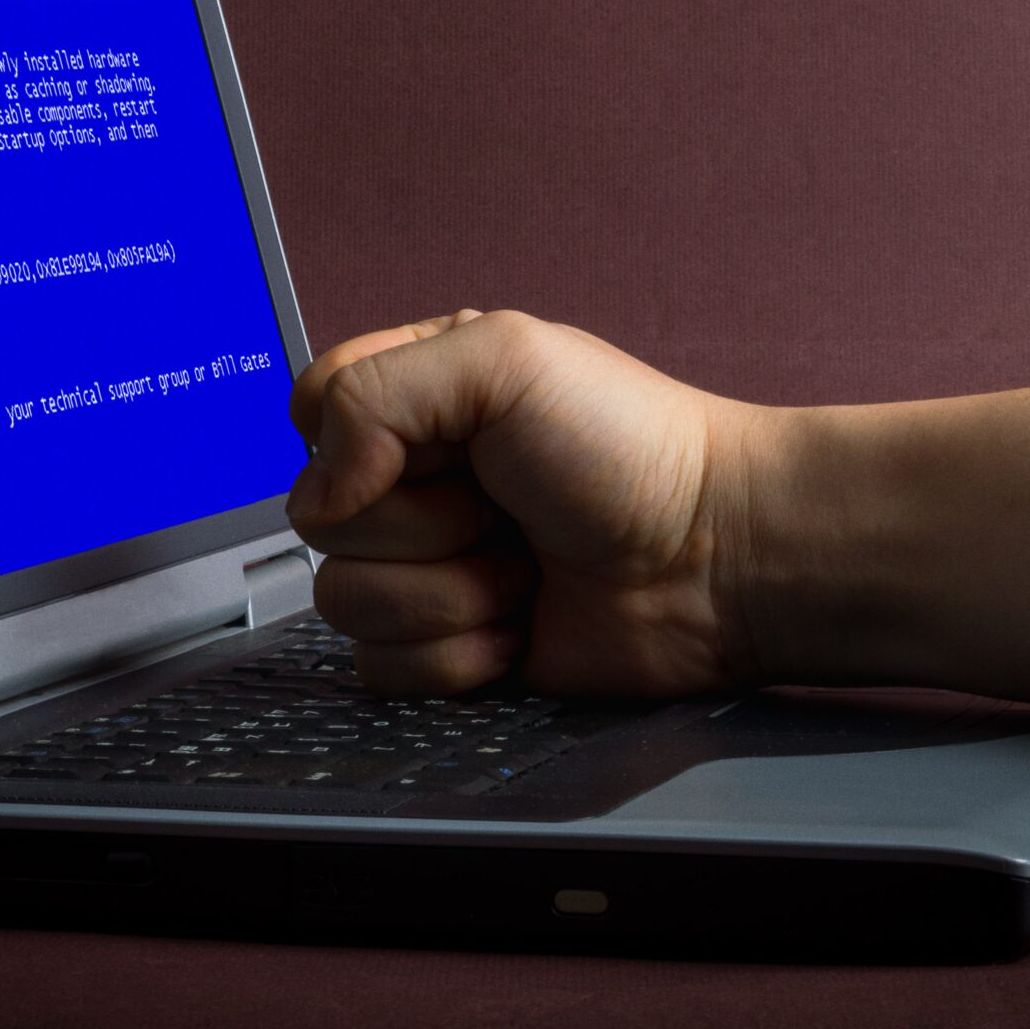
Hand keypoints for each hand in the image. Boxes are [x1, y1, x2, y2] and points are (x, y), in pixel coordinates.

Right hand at [284, 309, 765, 698]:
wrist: (717, 561)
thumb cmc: (632, 445)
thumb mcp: (504, 359)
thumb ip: (377, 393)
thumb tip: (318, 489)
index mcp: (422, 394)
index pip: (312, 411)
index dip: (353, 439)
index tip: (440, 444)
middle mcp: (415, 479)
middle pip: (319, 518)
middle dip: (423, 524)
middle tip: (505, 508)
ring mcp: (429, 567)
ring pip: (343, 600)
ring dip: (446, 594)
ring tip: (523, 568)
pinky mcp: (448, 647)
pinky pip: (383, 669)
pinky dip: (457, 655)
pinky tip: (521, 625)